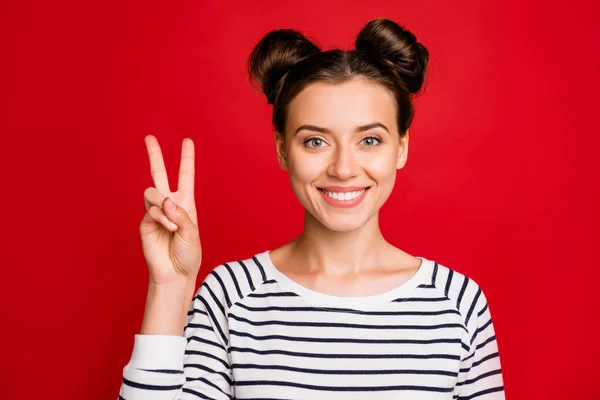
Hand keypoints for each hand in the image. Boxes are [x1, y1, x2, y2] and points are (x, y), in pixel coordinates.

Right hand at [139, 135, 201, 286]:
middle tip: (149, 137)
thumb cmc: (188, 254)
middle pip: (160, 174)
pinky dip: (161, 217)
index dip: (186, 158)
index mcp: (186, 203)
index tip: (187, 141)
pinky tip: (168, 228)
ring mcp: (155, 211)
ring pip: (152, 192)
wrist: (175, 272)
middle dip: (154, 155)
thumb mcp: (192, 233)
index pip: (186, 176)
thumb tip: (165, 200)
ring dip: (163, 204)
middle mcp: (170, 203)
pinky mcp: (145, 221)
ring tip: (172, 223)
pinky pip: (150, 209)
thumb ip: (181, 214)